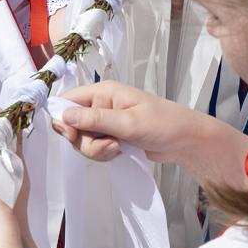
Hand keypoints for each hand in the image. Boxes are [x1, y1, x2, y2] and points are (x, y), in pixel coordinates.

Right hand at [53, 81, 210, 163]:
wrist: (185, 141)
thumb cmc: (161, 124)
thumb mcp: (128, 122)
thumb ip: (95, 120)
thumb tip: (63, 116)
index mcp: (103, 92)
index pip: (68, 100)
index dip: (63, 119)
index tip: (73, 135)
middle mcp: (101, 105)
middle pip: (73, 125)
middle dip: (85, 141)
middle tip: (109, 145)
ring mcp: (106, 123)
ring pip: (83, 140)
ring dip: (96, 150)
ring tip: (118, 148)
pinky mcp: (111, 137)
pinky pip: (95, 148)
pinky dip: (103, 154)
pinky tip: (120, 153)